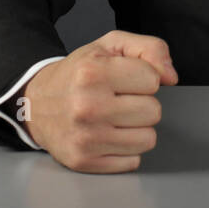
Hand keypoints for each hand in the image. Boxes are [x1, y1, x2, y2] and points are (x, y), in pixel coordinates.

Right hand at [20, 29, 177, 172]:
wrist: (37, 104)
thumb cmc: (80, 72)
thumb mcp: (111, 45)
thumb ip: (150, 49)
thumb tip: (171, 77)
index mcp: (93, 72)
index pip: (153, 80)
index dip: (144, 77)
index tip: (125, 78)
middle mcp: (87, 106)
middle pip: (153, 112)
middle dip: (142, 103)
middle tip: (119, 99)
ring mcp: (85, 137)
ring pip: (147, 139)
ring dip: (137, 128)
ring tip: (115, 117)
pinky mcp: (84, 162)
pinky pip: (132, 161)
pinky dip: (125, 149)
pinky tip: (108, 135)